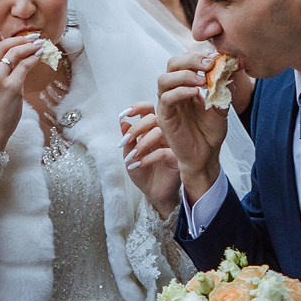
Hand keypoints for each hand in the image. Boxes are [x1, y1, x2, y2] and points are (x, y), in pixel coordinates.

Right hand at [0, 28, 42, 152]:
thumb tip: (12, 47)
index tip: (5, 36)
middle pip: (2, 44)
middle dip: (20, 38)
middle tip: (33, 38)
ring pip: (15, 52)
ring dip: (30, 46)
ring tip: (39, 45)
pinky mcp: (11, 87)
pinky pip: (25, 65)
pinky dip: (34, 58)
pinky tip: (39, 56)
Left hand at [120, 103, 181, 217]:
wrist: (153, 193)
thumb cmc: (142, 172)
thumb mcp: (129, 155)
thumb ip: (127, 138)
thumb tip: (122, 121)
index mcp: (152, 128)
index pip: (148, 110)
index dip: (137, 107)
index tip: (124, 114)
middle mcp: (164, 133)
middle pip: (154, 118)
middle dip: (137, 128)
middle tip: (125, 141)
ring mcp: (173, 144)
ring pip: (159, 132)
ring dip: (141, 144)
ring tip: (132, 157)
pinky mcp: (178, 158)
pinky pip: (164, 152)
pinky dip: (149, 158)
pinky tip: (139, 165)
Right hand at [154, 47, 230, 202]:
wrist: (206, 156)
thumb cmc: (211, 132)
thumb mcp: (222, 105)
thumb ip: (223, 87)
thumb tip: (232, 66)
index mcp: (185, 86)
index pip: (185, 61)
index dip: (198, 56)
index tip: (216, 58)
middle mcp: (173, 91)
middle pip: (172, 64)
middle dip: (190, 60)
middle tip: (209, 64)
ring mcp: (166, 104)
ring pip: (164, 79)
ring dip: (184, 75)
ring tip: (203, 80)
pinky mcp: (164, 117)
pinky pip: (166, 99)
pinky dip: (180, 92)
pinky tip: (196, 94)